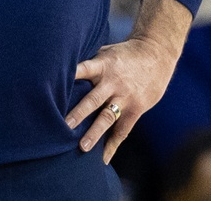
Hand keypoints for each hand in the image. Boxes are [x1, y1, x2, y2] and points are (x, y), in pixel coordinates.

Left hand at [66, 37, 178, 163]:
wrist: (156, 54)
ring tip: (82, 147)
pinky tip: (103, 158)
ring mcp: (125, 97)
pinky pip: (123, 130)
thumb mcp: (106, 52)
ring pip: (107, 117)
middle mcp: (113, 82)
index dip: (70, 77)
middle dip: (79, 113)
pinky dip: (112, 145)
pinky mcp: (136, 109)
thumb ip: (89, 64)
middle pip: (93, 99)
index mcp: (103, 65)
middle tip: (65, 125)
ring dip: (94, 132)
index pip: (83, 70)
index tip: (54, 86)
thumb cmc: (125, 54)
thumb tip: (63, 70)